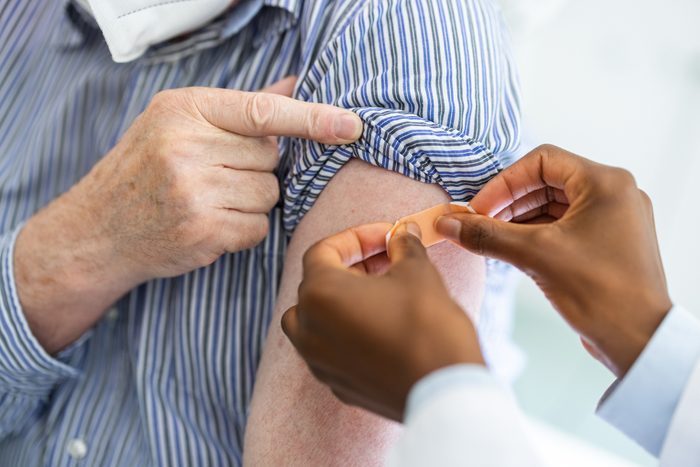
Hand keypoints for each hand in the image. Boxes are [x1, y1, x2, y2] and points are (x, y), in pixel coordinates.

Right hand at [14, 77, 363, 351]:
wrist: (98, 230)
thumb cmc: (143, 170)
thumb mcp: (177, 123)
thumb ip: (239, 108)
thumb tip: (293, 85)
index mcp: (183, 110)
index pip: (264, 112)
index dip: (313, 118)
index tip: (351, 125)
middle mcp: (186, 147)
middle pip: (271, 158)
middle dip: (256, 169)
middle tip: (215, 176)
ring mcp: (194, 192)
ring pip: (269, 195)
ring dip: (251, 201)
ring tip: (209, 200)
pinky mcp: (203, 232)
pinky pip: (258, 228)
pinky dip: (243, 230)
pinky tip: (210, 224)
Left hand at [281, 223, 483, 421]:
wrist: (443, 390)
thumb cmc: (427, 327)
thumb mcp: (417, 272)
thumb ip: (403, 247)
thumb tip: (403, 234)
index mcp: (319, 294)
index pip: (323, 251)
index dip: (357, 237)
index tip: (386, 236)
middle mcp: (308, 328)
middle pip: (316, 284)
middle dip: (351, 266)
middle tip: (386, 260)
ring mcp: (318, 361)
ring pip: (315, 319)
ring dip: (341, 300)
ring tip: (379, 293)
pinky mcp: (336, 384)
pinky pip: (330, 348)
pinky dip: (346, 331)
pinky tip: (380, 326)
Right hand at [436, 145, 671, 376]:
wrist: (639, 340)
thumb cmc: (601, 292)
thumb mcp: (535, 256)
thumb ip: (487, 235)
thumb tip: (448, 224)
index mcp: (606, 183)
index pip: (542, 161)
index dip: (504, 183)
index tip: (479, 208)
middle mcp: (614, 194)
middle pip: (546, 182)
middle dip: (508, 202)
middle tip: (479, 223)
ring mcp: (612, 219)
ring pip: (553, 205)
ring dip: (518, 219)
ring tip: (490, 238)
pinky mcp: (607, 242)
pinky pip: (563, 226)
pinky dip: (535, 234)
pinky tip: (511, 249)